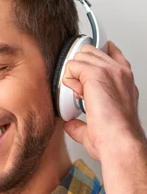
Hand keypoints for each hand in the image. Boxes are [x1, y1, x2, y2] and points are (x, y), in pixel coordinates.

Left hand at [61, 41, 145, 159]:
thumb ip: (82, 123)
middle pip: (91, 52)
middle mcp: (120, 73)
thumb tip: (70, 125)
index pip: (111, 54)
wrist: (118, 141)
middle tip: (81, 92)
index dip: (93, 61)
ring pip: (81, 56)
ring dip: (74, 75)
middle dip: (79, 69)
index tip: (84, 75)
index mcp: (124, 82)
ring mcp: (110, 71)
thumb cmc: (115, 137)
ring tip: (80, 95)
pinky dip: (68, 80)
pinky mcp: (96, 74)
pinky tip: (77, 94)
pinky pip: (72, 66)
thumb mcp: (99, 126)